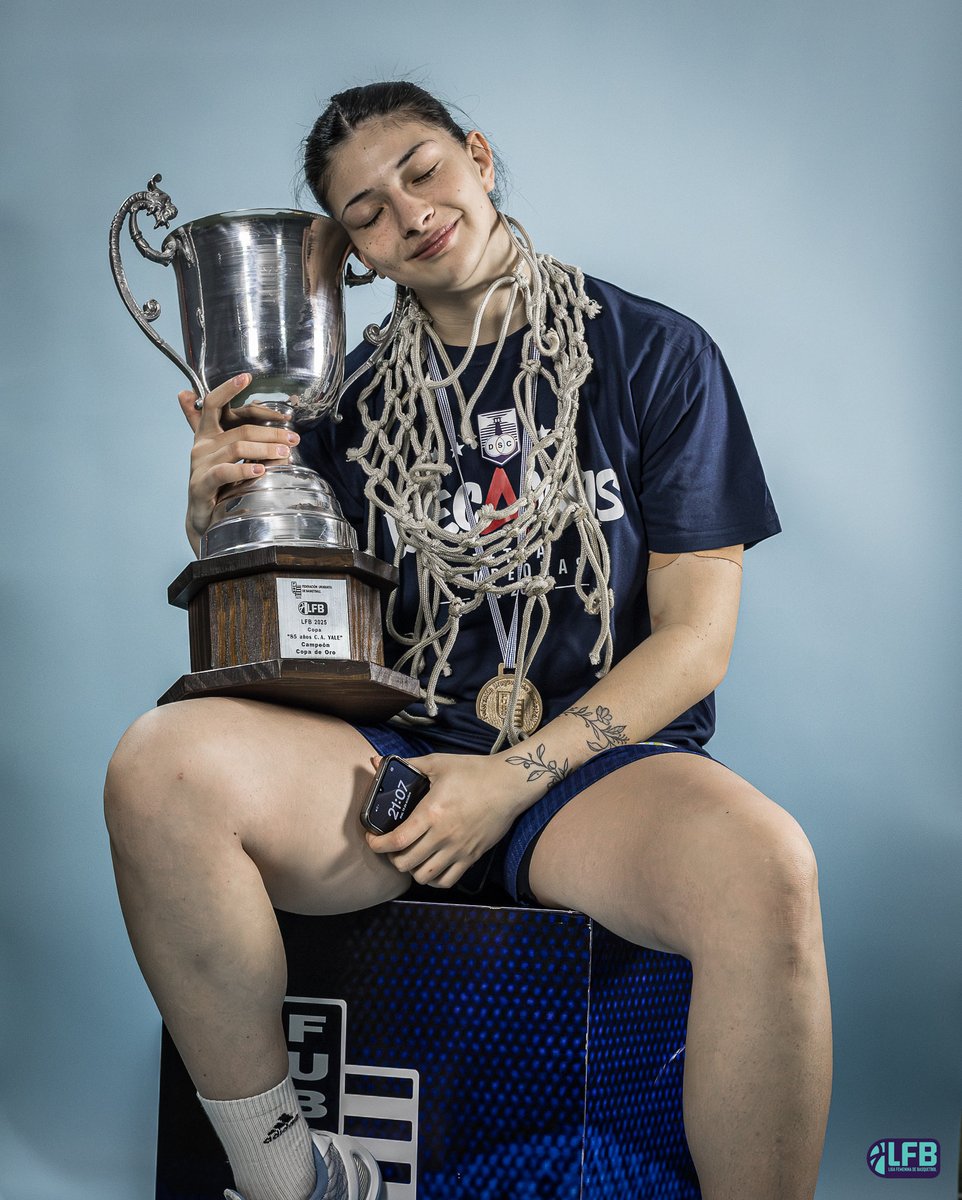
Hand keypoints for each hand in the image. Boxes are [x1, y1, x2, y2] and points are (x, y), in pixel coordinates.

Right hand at [177, 373, 300, 554]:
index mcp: (206, 434)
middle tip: (293, 440)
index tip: (247, 377)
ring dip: (265, 450)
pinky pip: (224, 472)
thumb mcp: (226, 455)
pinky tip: (261, 470)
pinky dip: (244, 470)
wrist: (204, 518)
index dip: (229, 389)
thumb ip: (233, 432)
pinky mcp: (201, 484)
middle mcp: (201, 445)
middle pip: (240, 429)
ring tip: (285, 455)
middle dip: (271, 433)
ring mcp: (199, 464)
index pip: (214, 404)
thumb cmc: (219, 484)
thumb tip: (242, 412)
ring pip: (237, 448)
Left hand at [364, 752, 527, 889]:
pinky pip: (447, 881)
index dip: (376, 844)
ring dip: (411, 869)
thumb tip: (376, 760)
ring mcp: (458, 849)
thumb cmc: (473, 771)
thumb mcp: (438, 763)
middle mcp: (443, 836)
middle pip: (405, 863)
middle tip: (391, 845)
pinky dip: (433, 878)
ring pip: (424, 876)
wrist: (509, 784)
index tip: (372, 837)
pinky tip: (430, 865)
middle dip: (391, 856)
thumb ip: (407, 764)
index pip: (396, 841)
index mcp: (431, 813)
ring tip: (411, 855)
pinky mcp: (471, 857)